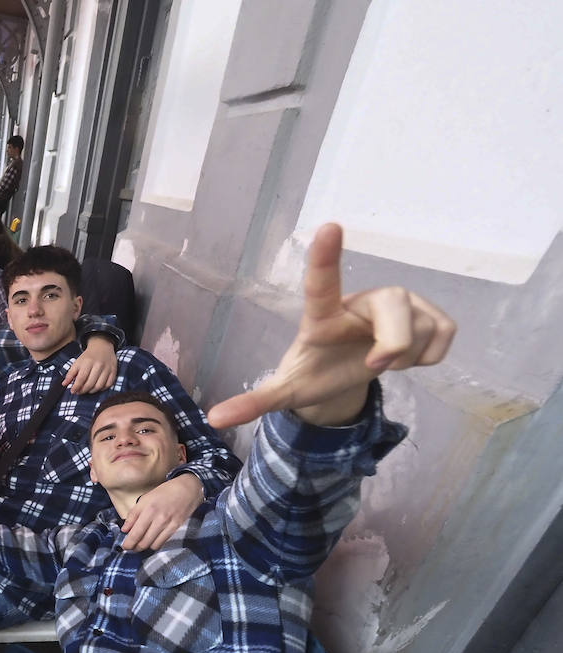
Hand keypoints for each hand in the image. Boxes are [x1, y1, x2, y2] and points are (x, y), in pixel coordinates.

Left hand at [64, 336, 117, 393]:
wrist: (102, 346)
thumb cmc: (88, 356)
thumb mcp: (77, 362)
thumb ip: (70, 373)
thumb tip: (64, 384)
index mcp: (88, 362)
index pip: (81, 378)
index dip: (76, 387)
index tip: (73, 391)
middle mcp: (98, 365)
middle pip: (90, 383)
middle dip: (83, 390)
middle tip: (79, 392)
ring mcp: (107, 368)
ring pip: (99, 386)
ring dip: (92, 391)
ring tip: (87, 390)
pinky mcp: (113, 371)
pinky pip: (108, 384)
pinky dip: (102, 389)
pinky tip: (96, 387)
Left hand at [120, 474, 201, 550]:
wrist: (187, 490)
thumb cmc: (164, 492)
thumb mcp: (145, 499)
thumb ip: (133, 515)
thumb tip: (125, 530)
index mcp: (148, 510)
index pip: (135, 532)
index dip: (128, 543)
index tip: (124, 546)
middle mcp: (158, 518)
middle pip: (143, 541)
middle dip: (134, 547)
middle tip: (131, 547)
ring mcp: (168, 524)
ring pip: (152, 544)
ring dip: (144, 547)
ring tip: (140, 545)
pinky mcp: (176, 528)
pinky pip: (162, 542)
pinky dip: (155, 544)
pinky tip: (151, 541)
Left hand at [208, 223, 455, 428]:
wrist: (344, 373)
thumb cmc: (315, 372)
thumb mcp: (286, 391)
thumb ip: (254, 402)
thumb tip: (213, 420)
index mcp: (323, 314)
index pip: (322, 282)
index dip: (326, 256)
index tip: (329, 226)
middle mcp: (363, 299)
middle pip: (396, 317)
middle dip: (393, 348)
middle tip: (373, 363)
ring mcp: (399, 301)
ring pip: (423, 330)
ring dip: (407, 357)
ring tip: (383, 356)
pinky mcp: (428, 311)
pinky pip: (444, 334)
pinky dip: (430, 355)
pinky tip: (408, 354)